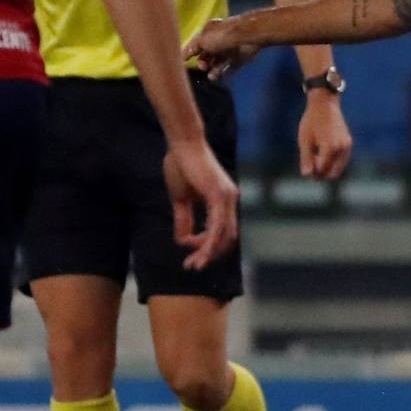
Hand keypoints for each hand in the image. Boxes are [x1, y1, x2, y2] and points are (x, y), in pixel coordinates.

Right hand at [162, 139, 238, 268]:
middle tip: (193, 266)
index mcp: (223, 201)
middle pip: (227, 238)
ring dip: (209, 252)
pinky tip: (193, 247)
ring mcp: (227, 198)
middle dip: (210, 255)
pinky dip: (207, 240)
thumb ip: (184, 219)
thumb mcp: (181, 198)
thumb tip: (182, 241)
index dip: (207, 246)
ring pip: (224, 235)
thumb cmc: (181, 165)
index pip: (222, 232)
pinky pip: (217, 225)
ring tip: (194, 264)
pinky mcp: (219, 195)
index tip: (187, 250)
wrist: (182, 143)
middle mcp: (229, 201)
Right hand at [183, 16, 260, 80]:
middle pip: (207, 56)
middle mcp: (219, 41)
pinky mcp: (239, 59)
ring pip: (217, 64)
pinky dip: (224, 73)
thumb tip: (183, 55)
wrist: (246, 36)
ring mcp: (229, 50)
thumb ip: (192, 48)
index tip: (184, 61)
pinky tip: (220, 76)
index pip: (197, 44)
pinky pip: (230, 68)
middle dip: (203, 63)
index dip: (190, 53)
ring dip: (213, 71)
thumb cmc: (222, 35)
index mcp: (209, 33)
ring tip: (212, 76)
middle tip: (203, 66)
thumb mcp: (202, 40)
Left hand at [297, 92, 353, 178]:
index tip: (306, 167)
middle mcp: (341, 149)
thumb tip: (307, 175)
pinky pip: (342, 161)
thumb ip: (306, 159)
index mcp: (330, 148)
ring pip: (339, 168)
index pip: (322, 170)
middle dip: (322, 174)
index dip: (313, 173)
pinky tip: (323, 154)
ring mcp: (347, 146)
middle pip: (333, 173)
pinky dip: (333, 162)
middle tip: (311, 166)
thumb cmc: (312, 121)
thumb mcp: (305, 140)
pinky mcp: (348, 144)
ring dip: (328, 168)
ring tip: (317, 158)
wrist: (325, 104)